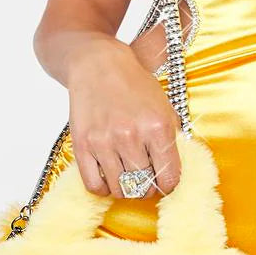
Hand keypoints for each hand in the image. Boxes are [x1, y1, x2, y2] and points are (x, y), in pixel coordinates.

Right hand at [67, 40, 182, 198]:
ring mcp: (104, 141)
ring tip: (127, 176)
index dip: (169, 184)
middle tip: (145, 179)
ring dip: (126, 189)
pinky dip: (103, 188)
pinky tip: (108, 178)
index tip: (164, 181)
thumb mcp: (164, 105)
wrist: (98, 64)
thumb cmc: (134, 84)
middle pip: (144, 187)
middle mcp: (131, 136)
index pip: (169, 178)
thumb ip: (171, 138)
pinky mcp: (82, 145)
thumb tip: (173, 171)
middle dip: (147, 188)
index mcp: (158, 126)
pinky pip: (94, 185)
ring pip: (120, 190)